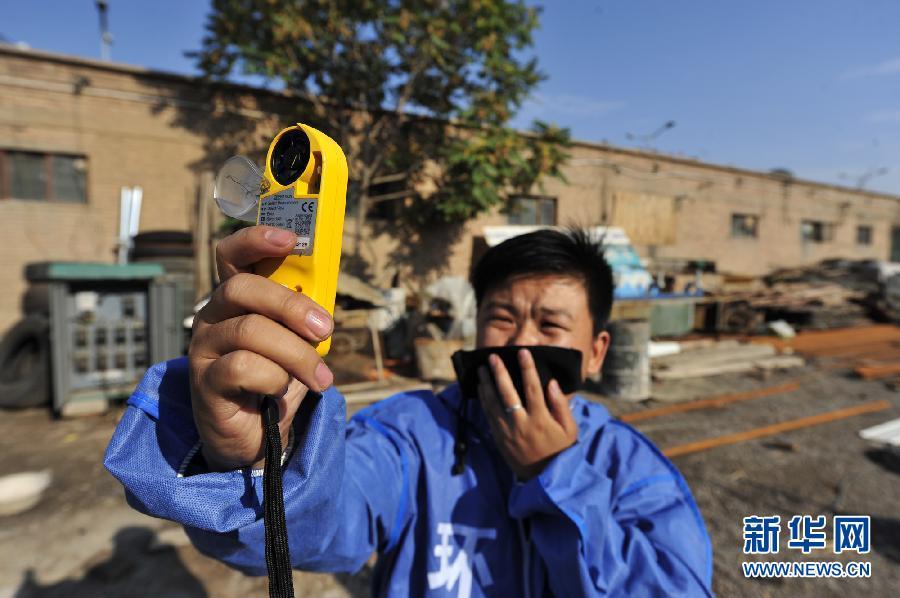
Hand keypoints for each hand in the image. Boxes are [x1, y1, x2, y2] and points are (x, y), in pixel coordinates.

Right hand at [188, 226, 334, 470]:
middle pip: (243, 289)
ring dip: (296, 354)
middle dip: (291, 306)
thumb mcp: (295, 343)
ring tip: (320, 377)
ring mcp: (203, 348)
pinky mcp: (204, 382)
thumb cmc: (276, 381)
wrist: (256, 438)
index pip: (232, 256)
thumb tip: (326, 305)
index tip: (291, 238)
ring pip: (250, 331)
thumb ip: (305, 319)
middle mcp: (213, 316)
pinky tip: (282, 391)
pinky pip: (243, 367)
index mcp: (236, 299)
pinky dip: (275, 378)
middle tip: (325, 329)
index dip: (257, 240)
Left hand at [476, 349, 577, 479]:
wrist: (543, 478)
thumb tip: (552, 383)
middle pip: (507, 393)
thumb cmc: (560, 450)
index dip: (527, 368)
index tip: (523, 352)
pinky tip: (481, 388)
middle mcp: (521, 423)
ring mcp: (507, 431)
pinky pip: (488, 415)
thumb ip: (561, 406)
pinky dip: (483, 400)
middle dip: (499, 372)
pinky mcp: (498, 437)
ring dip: (486, 384)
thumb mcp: (569, 430)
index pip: (532, 388)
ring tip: (482, 368)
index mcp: (541, 419)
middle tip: (493, 357)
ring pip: (492, 403)